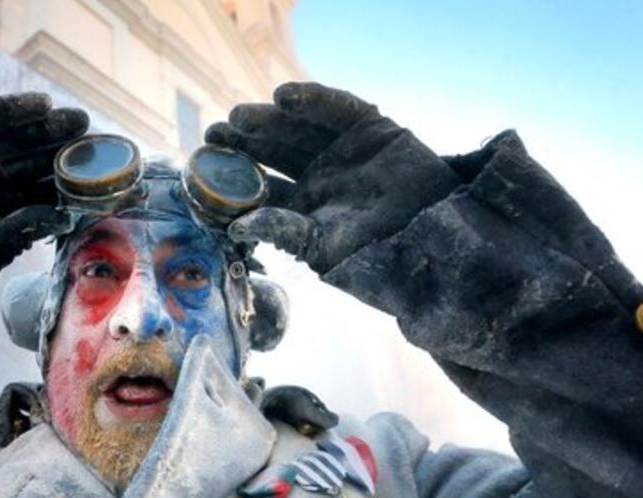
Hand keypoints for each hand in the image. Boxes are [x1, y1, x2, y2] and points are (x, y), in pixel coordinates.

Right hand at [0, 93, 88, 289]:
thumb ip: (22, 231)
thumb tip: (63, 216)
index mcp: (5, 213)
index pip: (46, 192)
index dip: (74, 183)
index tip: (106, 176)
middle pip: (37, 160)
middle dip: (65, 150)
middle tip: (97, 140)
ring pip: (16, 137)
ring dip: (46, 127)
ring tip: (75, 121)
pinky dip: (10, 110)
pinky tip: (39, 105)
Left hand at [206, 82, 458, 275]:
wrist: (438, 241)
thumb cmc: (381, 255)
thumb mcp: (324, 248)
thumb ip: (284, 232)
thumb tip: (236, 227)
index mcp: (303, 207)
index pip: (261, 186)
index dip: (234, 176)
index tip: (204, 167)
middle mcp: (318, 175)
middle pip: (273, 151)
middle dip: (244, 142)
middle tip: (214, 135)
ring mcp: (342, 150)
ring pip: (297, 128)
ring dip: (269, 120)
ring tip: (239, 117)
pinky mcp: (369, 127)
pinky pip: (336, 108)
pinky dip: (312, 99)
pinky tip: (285, 96)